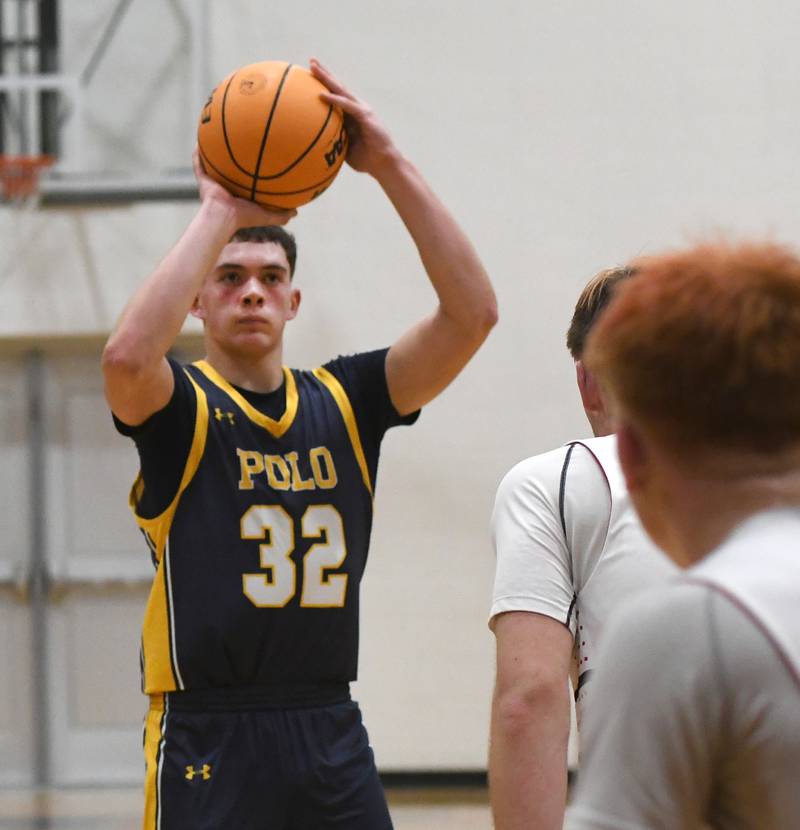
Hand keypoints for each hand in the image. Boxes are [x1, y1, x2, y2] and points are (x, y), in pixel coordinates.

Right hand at [192, 148, 295, 226]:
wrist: (223, 217)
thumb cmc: (244, 217)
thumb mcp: (266, 216)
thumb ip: (281, 215)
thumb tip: (296, 212)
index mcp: (239, 195)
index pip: (245, 179)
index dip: (249, 169)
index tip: (257, 158)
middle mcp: (225, 187)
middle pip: (229, 169)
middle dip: (232, 157)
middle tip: (238, 142)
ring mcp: (213, 183)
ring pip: (213, 164)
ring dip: (214, 152)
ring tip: (216, 134)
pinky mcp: (203, 179)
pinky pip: (199, 163)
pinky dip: (198, 153)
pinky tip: (200, 140)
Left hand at [310, 58, 398, 177]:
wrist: (385, 164)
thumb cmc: (367, 160)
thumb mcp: (346, 148)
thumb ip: (335, 141)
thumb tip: (317, 144)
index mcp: (352, 115)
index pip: (337, 96)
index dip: (325, 85)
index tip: (310, 76)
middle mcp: (357, 108)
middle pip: (338, 87)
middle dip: (324, 74)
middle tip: (311, 61)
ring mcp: (362, 110)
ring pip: (341, 90)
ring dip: (327, 79)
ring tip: (313, 68)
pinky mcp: (366, 116)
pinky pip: (347, 106)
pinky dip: (334, 100)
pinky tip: (322, 94)